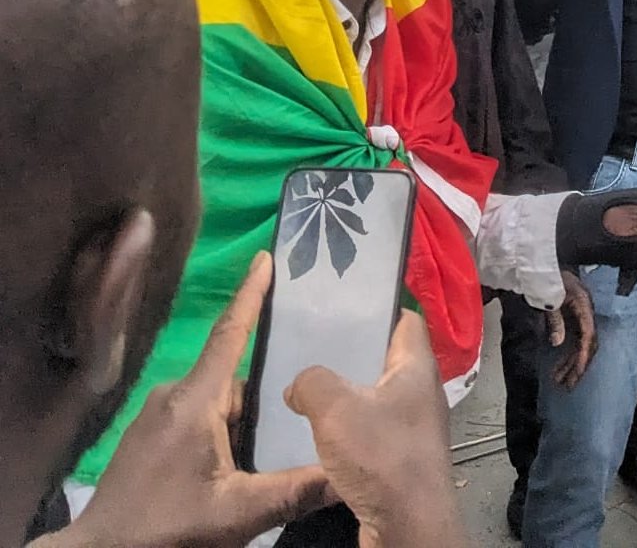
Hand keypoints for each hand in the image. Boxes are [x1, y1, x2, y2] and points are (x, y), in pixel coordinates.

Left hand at [60, 253, 330, 547]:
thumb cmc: (165, 529)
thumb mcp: (237, 515)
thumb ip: (294, 491)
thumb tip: (348, 476)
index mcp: (195, 400)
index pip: (230, 334)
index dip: (250, 294)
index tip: (265, 257)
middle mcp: (173, 396)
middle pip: (233, 379)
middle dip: (264, 397)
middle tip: (302, 408)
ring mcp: (155, 416)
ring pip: (216, 405)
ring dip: (241, 423)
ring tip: (269, 450)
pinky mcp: (146, 437)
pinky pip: (196, 420)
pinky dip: (220, 434)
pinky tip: (234, 466)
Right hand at [285, 311, 464, 547]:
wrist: (407, 525)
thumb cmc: (381, 454)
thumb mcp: (337, 408)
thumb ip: (313, 382)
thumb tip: (299, 381)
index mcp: (417, 365)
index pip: (405, 320)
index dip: (378, 308)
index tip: (343, 306)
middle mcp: (420, 391)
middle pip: (385, 358)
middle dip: (351, 353)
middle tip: (312, 347)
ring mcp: (412, 426)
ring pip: (374, 397)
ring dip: (344, 395)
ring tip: (305, 389)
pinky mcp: (399, 458)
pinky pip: (370, 430)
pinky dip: (346, 429)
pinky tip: (316, 434)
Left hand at [546, 271, 596, 387]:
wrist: (543, 265)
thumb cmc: (546, 278)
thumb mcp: (548, 297)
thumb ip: (554, 319)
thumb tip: (557, 343)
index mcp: (583, 304)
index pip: (588, 334)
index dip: (584, 354)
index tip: (578, 371)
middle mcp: (585, 312)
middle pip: (587, 343)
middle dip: (578, 365)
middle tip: (568, 385)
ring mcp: (579, 316)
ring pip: (580, 345)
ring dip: (571, 364)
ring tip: (559, 381)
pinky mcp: (572, 319)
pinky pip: (573, 341)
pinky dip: (566, 355)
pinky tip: (558, 368)